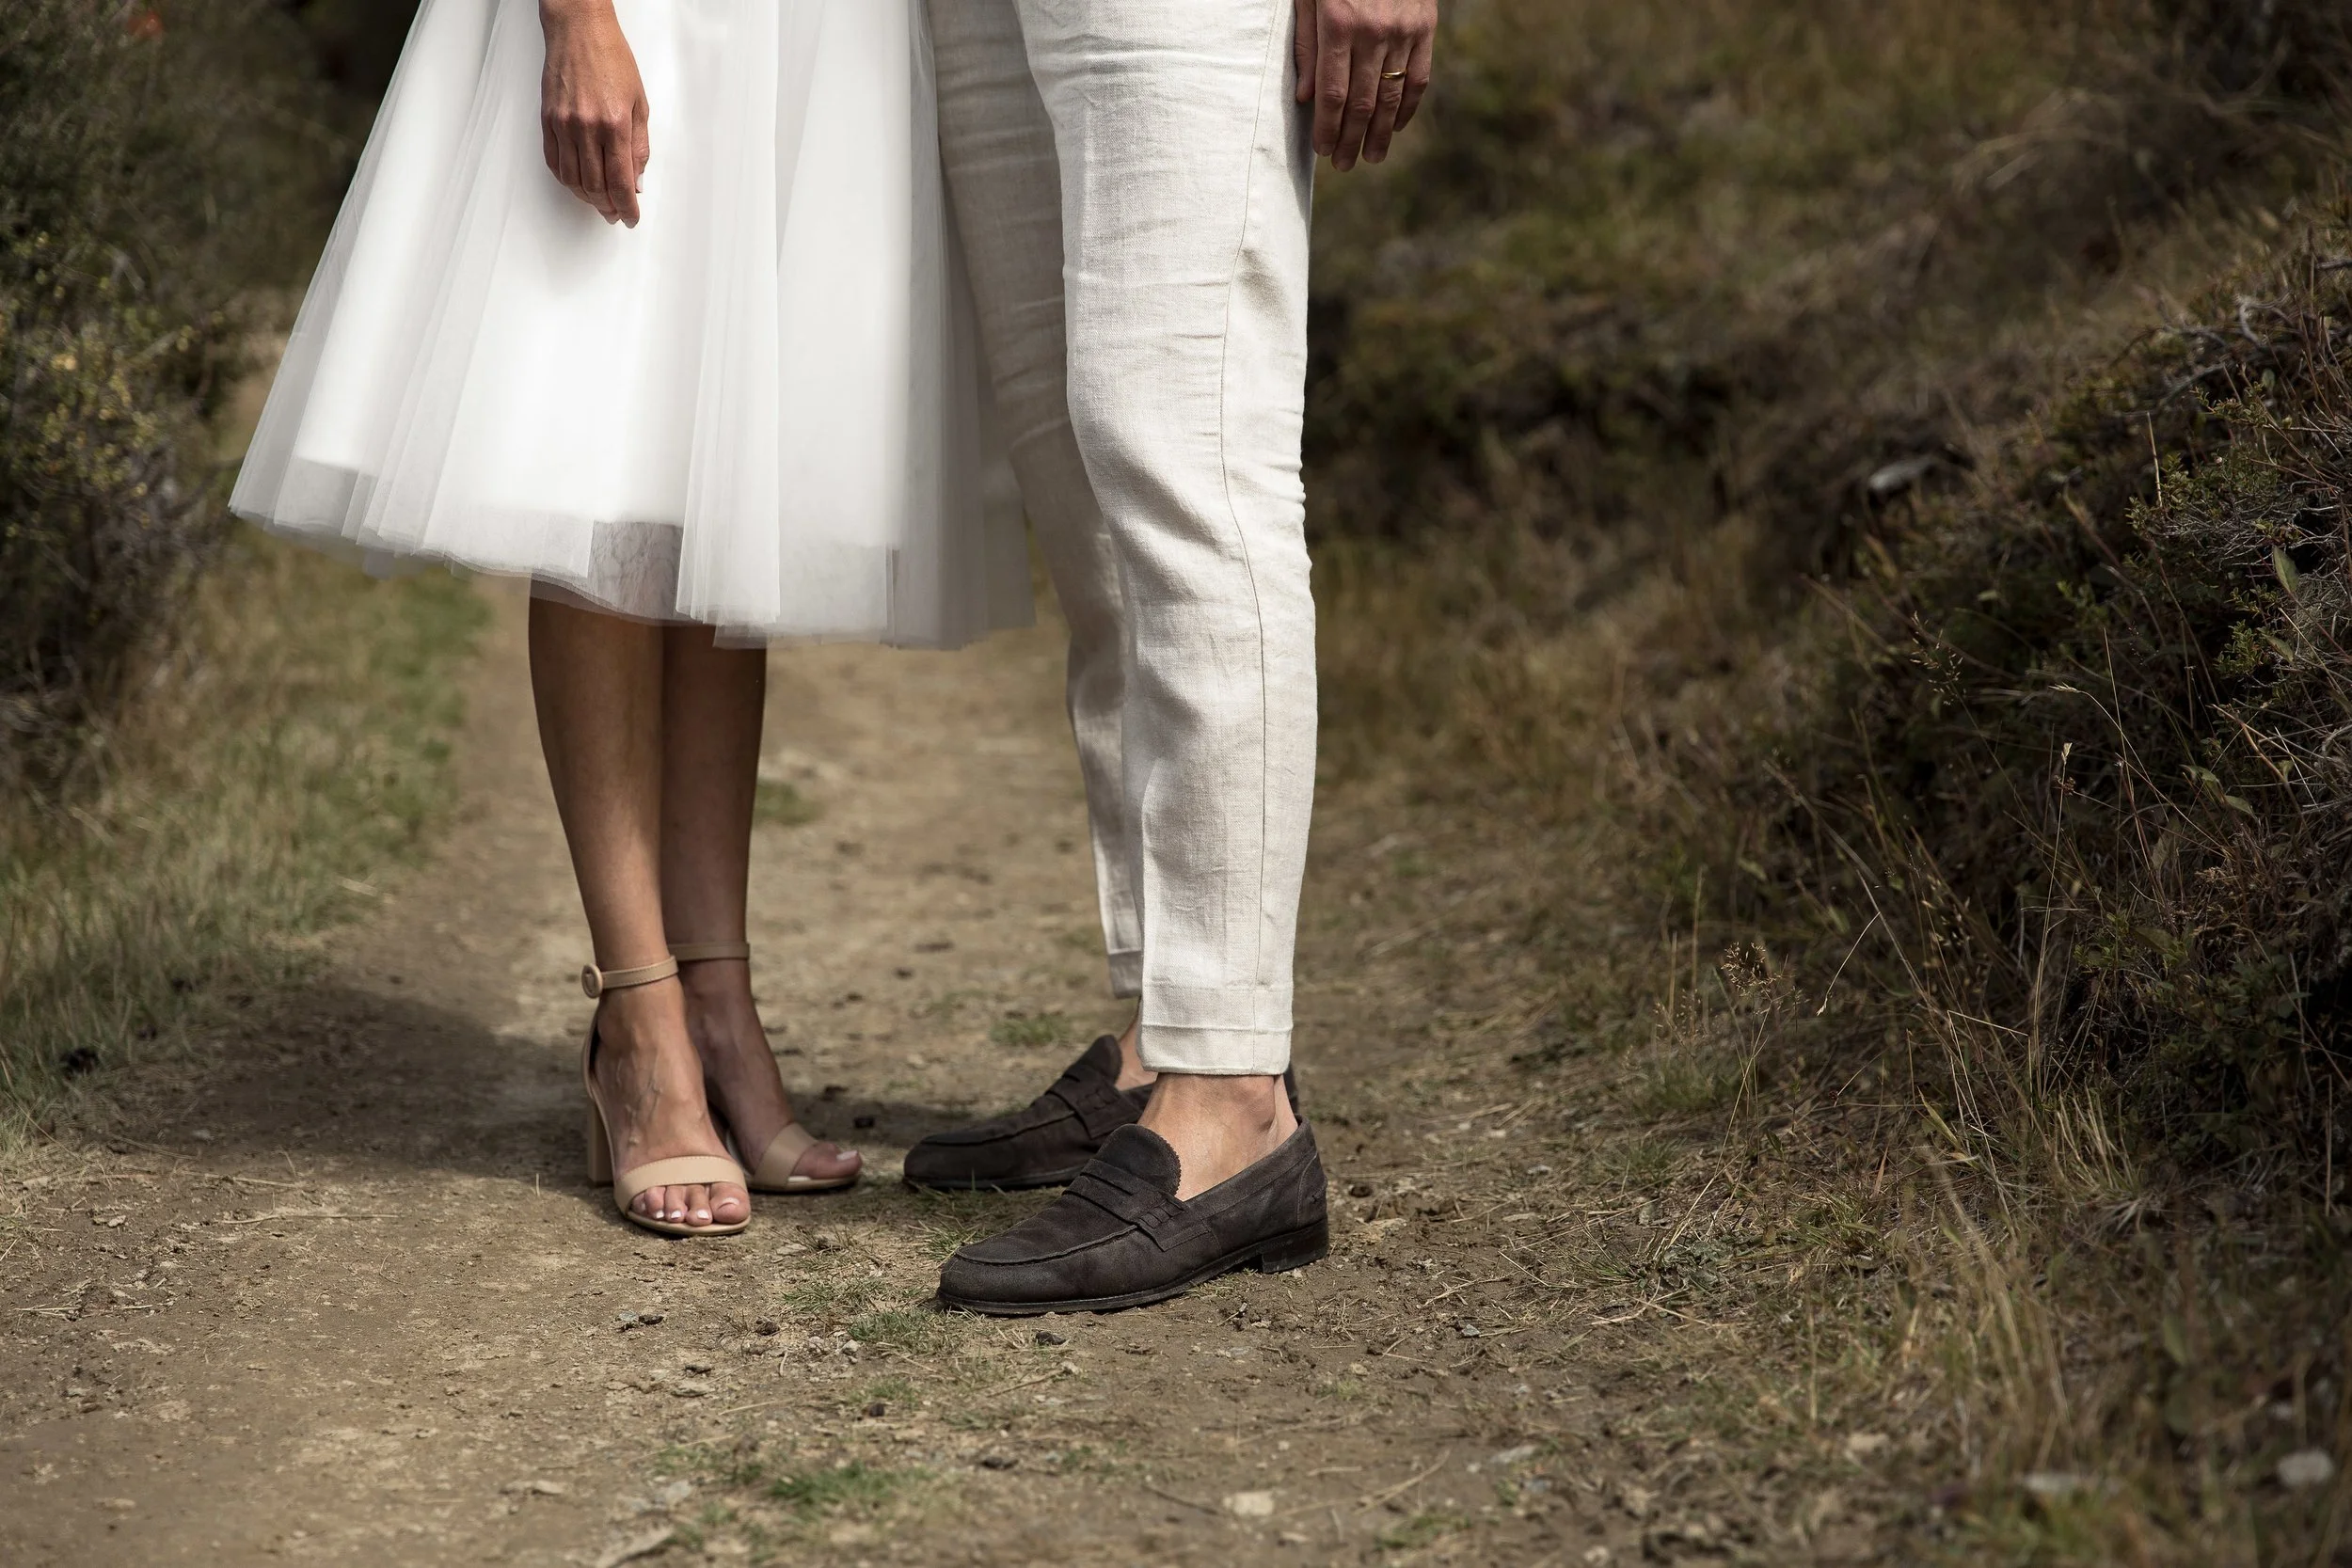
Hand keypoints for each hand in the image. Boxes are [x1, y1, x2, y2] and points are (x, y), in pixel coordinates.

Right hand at [539, 0, 649, 225]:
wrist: (579, 32)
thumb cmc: (612, 61)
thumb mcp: (640, 104)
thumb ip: (639, 147)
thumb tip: (636, 182)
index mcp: (615, 124)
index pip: (621, 182)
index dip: (627, 207)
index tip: (631, 218)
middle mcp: (587, 128)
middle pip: (595, 186)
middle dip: (608, 207)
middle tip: (616, 213)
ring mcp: (564, 125)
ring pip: (572, 179)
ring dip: (587, 197)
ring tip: (599, 202)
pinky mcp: (547, 120)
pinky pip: (554, 162)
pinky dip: (566, 179)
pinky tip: (578, 183)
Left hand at [1293, 0, 1435, 172]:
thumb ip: (1307, 45)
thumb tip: (1307, 99)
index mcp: (1339, 24)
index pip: (1333, 94)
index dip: (1328, 128)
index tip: (1323, 151)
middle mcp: (1374, 32)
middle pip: (1361, 102)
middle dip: (1351, 139)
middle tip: (1345, 165)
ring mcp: (1403, 31)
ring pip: (1391, 96)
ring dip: (1380, 133)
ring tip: (1371, 158)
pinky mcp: (1425, 26)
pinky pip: (1418, 78)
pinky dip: (1407, 107)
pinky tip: (1395, 127)